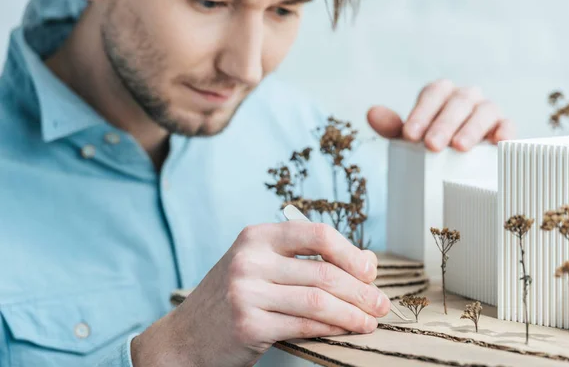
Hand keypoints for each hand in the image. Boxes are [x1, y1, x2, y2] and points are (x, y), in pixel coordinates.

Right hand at [130, 222, 389, 366]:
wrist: (184, 337)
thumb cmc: (230, 298)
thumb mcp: (258, 266)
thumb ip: (303, 260)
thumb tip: (365, 262)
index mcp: (256, 237)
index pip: (317, 234)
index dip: (351, 253)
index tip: (370, 271)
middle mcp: (250, 259)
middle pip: (324, 271)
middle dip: (361, 290)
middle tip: (381, 304)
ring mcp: (246, 292)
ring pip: (319, 300)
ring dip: (354, 313)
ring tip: (370, 321)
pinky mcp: (248, 325)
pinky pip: (305, 325)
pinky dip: (332, 329)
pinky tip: (346, 331)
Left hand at [367, 79, 515, 151]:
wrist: (460, 161)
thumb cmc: (432, 142)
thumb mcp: (410, 137)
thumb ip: (392, 126)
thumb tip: (371, 113)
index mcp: (441, 94)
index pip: (432, 93)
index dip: (421, 112)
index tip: (409, 135)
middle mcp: (465, 97)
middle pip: (458, 101)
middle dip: (443, 123)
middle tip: (431, 145)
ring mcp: (487, 110)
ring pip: (484, 110)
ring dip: (471, 128)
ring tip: (459, 147)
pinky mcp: (504, 127)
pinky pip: (508, 125)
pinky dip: (505, 131)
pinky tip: (498, 142)